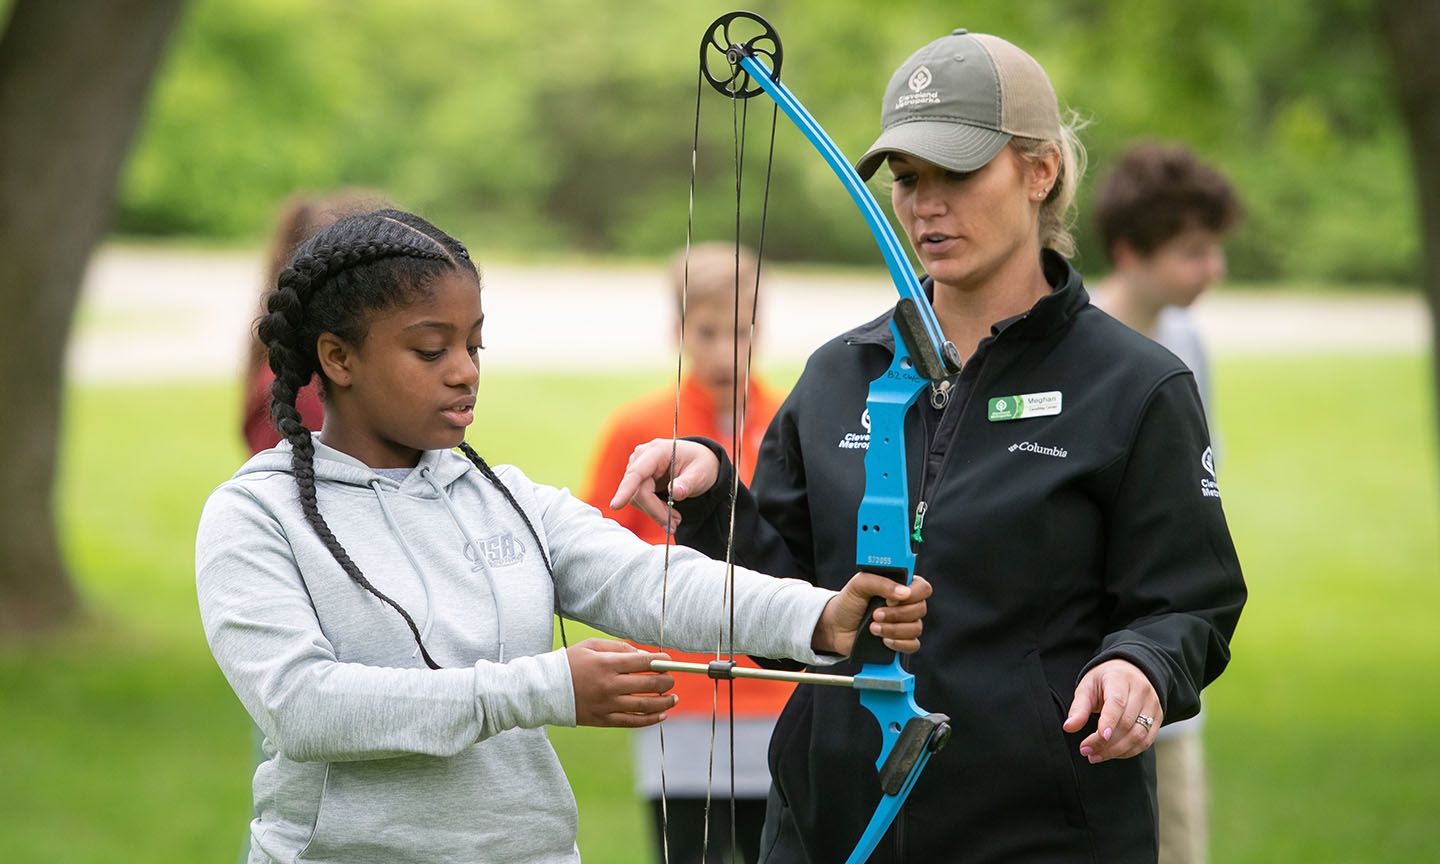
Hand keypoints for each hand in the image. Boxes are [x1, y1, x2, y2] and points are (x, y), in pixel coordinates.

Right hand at [567, 638, 676, 727]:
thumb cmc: (570, 663)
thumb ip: (619, 647)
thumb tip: (644, 656)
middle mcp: (609, 685)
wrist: (544, 689)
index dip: (661, 662)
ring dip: (664, 702)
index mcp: (607, 664)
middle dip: (666, 681)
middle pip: (648, 684)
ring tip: (674, 698)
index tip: (668, 661)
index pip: (644, 662)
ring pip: (644, 705)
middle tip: (672, 679)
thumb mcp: (592, 645)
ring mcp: (607, 705)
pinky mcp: (603, 720)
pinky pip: (632, 722)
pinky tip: (661, 715)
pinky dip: (649, 720)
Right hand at [608, 438, 719, 531]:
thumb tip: (674, 493)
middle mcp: (642, 457)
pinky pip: (639, 499)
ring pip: (636, 498)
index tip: (615, 506)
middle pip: (638, 491)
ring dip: (655, 512)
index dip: (626, 490)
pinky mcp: (637, 479)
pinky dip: (653, 509)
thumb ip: (688, 483)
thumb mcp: (701, 473)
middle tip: (675, 524)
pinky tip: (668, 512)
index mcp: (657, 451)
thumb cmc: (700, 464)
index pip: (637, 473)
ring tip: (675, 518)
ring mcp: (637, 467)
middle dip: (655, 511)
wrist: (698, 462)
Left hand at [812, 573, 930, 655]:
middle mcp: (908, 604)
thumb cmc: (850, 601)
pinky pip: (913, 645)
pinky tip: (883, 641)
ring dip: (893, 629)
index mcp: (902, 586)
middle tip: (875, 615)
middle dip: (896, 614)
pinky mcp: (901, 642)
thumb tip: (904, 593)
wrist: (836, 626)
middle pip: (920, 609)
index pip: (922, 588)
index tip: (890, 599)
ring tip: (872, 628)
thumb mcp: (860, 584)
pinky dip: (899, 644)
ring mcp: (906, 624)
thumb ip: (880, 582)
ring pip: (916, 628)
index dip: (912, 594)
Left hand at [1062, 659, 1162, 762]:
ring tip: (1095, 755)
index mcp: (1120, 679)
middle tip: (1085, 750)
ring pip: (1138, 735)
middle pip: (1127, 723)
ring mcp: (1152, 705)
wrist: (1130, 672)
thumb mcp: (1087, 687)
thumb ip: (1079, 707)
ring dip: (1116, 751)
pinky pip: (1145, 741)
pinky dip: (1128, 751)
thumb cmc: (1104, 680)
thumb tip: (1068, 727)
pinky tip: (1111, 753)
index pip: (1117, 702)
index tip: (1100, 736)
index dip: (1109, 721)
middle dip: (1105, 742)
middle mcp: (1141, 691)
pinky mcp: (1157, 718)